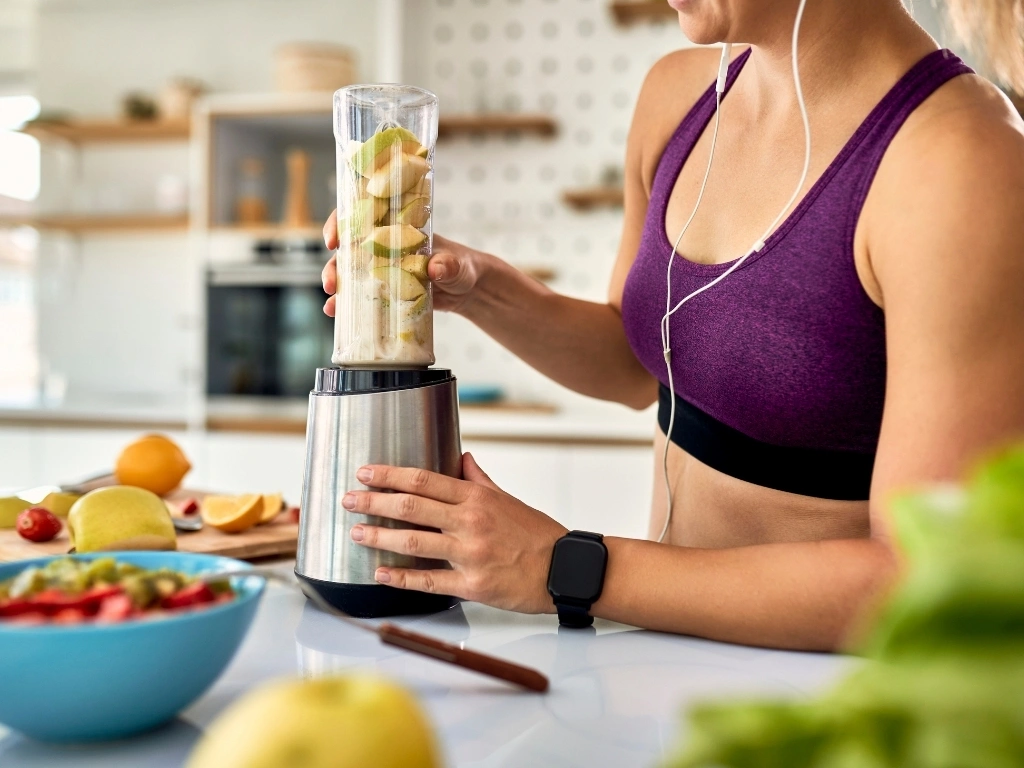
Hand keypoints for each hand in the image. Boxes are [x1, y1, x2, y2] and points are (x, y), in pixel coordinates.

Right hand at [322, 211, 488, 315]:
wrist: (468, 291)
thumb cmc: (462, 267)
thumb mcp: (457, 264)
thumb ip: (448, 265)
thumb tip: (436, 268)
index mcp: (397, 228)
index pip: (362, 216)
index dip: (341, 223)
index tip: (333, 239)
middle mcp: (383, 246)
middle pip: (348, 249)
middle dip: (333, 265)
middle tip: (331, 283)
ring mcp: (382, 269)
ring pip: (350, 273)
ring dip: (337, 286)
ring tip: (332, 306)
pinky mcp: (385, 290)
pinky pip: (361, 295)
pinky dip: (348, 305)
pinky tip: (338, 315)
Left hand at [341, 452, 567, 613]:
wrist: (563, 569)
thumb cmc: (538, 535)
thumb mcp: (508, 500)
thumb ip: (480, 481)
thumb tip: (462, 459)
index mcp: (477, 498)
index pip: (425, 480)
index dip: (391, 475)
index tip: (366, 473)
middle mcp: (470, 522)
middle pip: (412, 507)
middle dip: (375, 502)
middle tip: (349, 500)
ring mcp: (470, 554)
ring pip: (414, 542)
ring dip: (380, 536)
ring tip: (357, 533)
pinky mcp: (472, 585)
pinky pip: (429, 581)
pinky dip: (401, 577)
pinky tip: (380, 573)